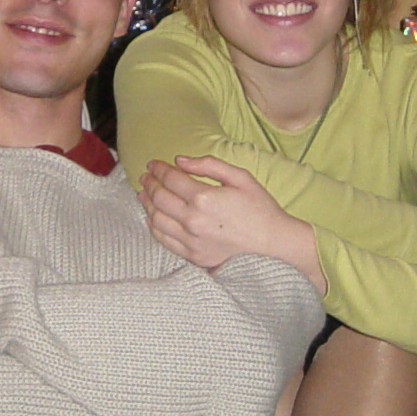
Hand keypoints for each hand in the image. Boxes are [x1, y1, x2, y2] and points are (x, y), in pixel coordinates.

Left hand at [139, 155, 324, 292]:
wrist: (272, 242)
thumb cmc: (259, 207)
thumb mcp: (240, 177)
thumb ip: (208, 165)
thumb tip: (180, 160)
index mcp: (204, 197)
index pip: (170, 179)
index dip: (159, 169)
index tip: (153, 163)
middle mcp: (192, 220)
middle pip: (159, 198)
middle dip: (149, 183)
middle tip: (146, 176)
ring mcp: (191, 240)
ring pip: (157, 219)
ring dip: (148, 204)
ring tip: (144, 194)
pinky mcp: (193, 255)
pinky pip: (164, 240)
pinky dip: (154, 226)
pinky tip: (152, 217)